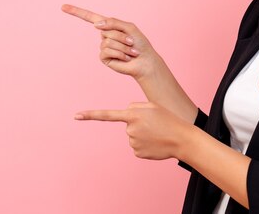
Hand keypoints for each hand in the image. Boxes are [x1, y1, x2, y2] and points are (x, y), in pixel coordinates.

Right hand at [61, 4, 168, 81]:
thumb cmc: (139, 43)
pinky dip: (120, 53)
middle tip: (132, 42)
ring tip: (131, 51)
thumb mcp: (128, 28)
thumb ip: (113, 23)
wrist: (145, 61)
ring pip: (108, 42)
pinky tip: (126, 58)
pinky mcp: (104, 58)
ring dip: (123, 46)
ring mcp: (103, 47)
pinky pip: (107, 51)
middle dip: (121, 36)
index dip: (76, 12)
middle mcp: (104, 35)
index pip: (89, 17)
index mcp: (109, 26)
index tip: (63, 7)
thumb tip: (95, 25)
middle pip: (106, 30)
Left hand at [75, 102, 190, 159]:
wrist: (182, 138)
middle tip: (154, 124)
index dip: (90, 115)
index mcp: (132, 114)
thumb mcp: (151, 106)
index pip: (107, 114)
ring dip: (143, 134)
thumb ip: (135, 107)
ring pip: (133, 136)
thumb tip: (126, 116)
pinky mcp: (137, 153)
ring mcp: (133, 142)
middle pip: (128, 124)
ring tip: (156, 133)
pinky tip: (155, 143)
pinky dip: (145, 144)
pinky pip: (137, 146)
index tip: (76, 116)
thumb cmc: (167, 119)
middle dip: (138, 123)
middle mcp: (130, 129)